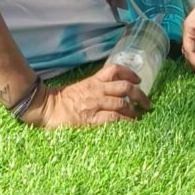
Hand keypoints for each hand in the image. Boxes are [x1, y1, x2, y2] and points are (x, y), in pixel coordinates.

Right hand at [32, 63, 146, 127]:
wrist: (46, 107)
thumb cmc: (61, 99)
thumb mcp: (79, 87)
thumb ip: (94, 87)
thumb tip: (110, 92)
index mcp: (93, 81)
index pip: (115, 70)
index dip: (130, 73)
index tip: (138, 79)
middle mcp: (97, 90)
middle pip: (125, 87)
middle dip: (139, 94)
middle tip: (147, 103)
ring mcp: (95, 104)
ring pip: (122, 103)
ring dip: (134, 110)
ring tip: (140, 116)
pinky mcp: (91, 119)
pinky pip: (113, 118)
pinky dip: (125, 121)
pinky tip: (131, 125)